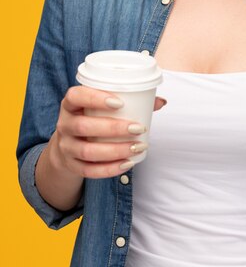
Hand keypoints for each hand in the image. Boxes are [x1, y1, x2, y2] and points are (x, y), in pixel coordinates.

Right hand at [50, 85, 166, 178]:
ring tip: (138, 147)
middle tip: (138, 128)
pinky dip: (108, 169)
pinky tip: (126, 163)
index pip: (76, 96)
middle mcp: (64, 124)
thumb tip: (161, 101)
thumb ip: (130, 101)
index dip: (95, 98)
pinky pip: (88, 170)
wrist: (69, 143)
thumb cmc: (92, 118)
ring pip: (87, 151)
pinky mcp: (71, 164)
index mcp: (71, 104)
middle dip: (113, 128)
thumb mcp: (101, 106)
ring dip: (115, 150)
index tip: (119, 103)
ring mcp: (66, 146)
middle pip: (83, 126)